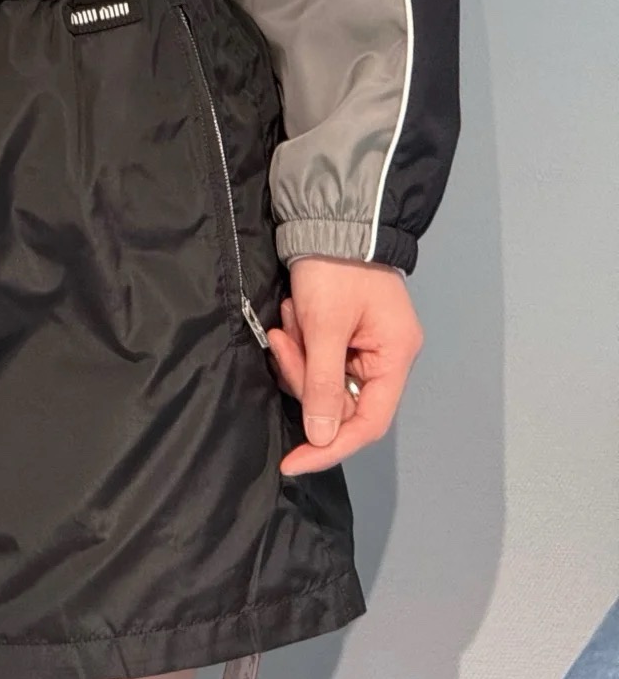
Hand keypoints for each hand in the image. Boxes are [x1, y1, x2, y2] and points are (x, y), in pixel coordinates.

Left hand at [265, 254, 423, 474]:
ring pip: (324, 378)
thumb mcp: (324, 326)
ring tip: (291, 316)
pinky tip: (294, 311)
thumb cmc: (334, 266)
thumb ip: (324, 385)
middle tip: (283, 340)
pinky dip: (300, 340)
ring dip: (299, 354)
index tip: (293, 462)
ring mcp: (365, 344)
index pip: (367, 423)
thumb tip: (322, 437)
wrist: (327, 216)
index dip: (330, 447)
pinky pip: (318, 356)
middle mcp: (386, 355)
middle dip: (305, 376)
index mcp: (395, 356)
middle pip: (341, 400)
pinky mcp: (343, 331)